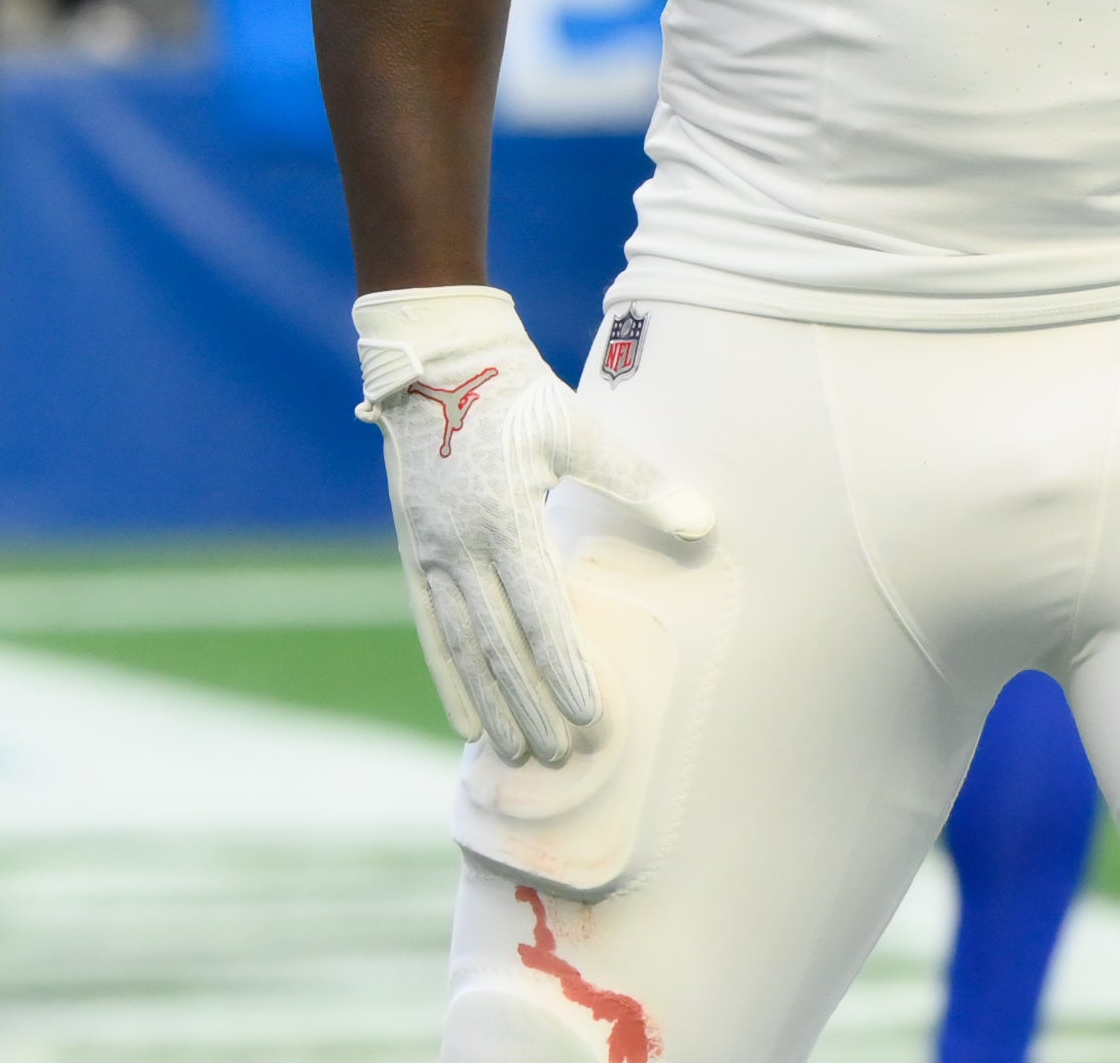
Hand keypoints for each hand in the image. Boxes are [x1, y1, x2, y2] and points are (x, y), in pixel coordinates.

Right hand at [355, 284, 714, 765]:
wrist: (438, 362)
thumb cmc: (520, 393)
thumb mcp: (581, 428)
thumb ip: (639, 480)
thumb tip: (704, 521)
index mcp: (507, 521)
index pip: (543, 617)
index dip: (566, 671)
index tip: (590, 717)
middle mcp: (462, 549)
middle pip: (502, 647)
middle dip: (531, 706)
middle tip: (560, 757)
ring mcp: (431, 555)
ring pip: (464, 648)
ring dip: (491, 704)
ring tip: (514, 754)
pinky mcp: (414, 553)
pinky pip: (432, 630)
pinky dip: (449, 678)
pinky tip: (465, 719)